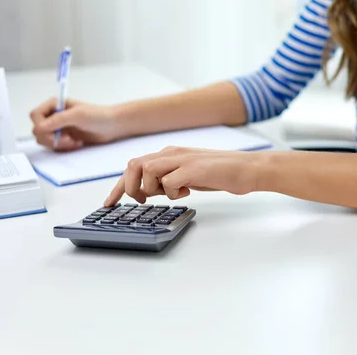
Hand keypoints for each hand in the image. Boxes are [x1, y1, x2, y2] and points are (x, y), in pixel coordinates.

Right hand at [30, 98, 120, 150]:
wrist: (112, 126)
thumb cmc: (98, 115)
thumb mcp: (78, 115)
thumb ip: (58, 120)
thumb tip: (40, 128)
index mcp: (54, 105)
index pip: (35, 116)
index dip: (41, 126)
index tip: (55, 132)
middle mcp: (53, 116)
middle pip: (37, 130)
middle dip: (51, 138)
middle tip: (67, 139)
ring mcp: (58, 128)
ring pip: (44, 140)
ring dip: (58, 144)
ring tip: (74, 141)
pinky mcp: (63, 139)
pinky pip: (54, 147)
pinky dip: (63, 148)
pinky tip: (76, 144)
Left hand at [104, 147, 260, 205]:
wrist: (247, 168)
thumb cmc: (220, 173)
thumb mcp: (187, 175)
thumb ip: (168, 178)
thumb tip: (151, 190)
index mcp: (169, 153)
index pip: (134, 166)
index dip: (119, 186)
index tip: (109, 203)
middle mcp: (172, 153)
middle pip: (134, 165)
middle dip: (131, 187)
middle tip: (144, 201)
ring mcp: (182, 160)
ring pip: (147, 171)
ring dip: (152, 189)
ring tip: (170, 194)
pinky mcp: (193, 169)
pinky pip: (169, 181)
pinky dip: (172, 192)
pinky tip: (187, 193)